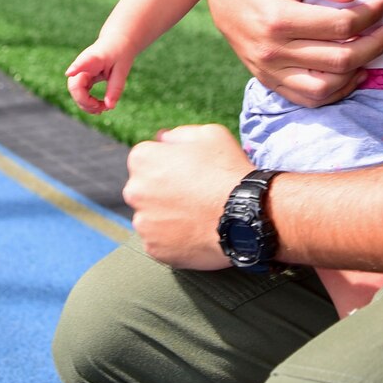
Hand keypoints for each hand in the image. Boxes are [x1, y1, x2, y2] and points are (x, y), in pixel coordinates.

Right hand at [65, 45, 131, 113]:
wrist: (116, 42)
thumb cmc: (119, 53)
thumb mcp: (122, 70)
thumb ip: (115, 88)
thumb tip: (110, 107)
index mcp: (93, 58)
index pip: (82, 63)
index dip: (75, 68)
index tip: (69, 72)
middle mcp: (82, 65)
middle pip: (75, 87)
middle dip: (85, 102)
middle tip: (102, 109)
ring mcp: (80, 72)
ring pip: (76, 93)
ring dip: (87, 105)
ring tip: (103, 109)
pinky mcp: (82, 78)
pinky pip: (81, 93)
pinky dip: (89, 102)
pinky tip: (99, 107)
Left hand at [124, 124, 252, 268]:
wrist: (247, 216)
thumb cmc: (228, 172)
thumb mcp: (209, 134)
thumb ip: (178, 135)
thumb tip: (163, 139)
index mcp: (142, 159)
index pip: (145, 160)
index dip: (169, 165)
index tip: (187, 173)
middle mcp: (135, 190)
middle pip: (144, 190)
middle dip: (163, 192)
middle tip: (193, 196)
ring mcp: (143, 222)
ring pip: (151, 217)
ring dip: (167, 217)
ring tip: (196, 217)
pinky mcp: (154, 248)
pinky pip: (160, 242)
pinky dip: (173, 239)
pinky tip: (195, 233)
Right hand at [206, 0, 382, 107]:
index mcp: (277, 17)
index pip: (339, 25)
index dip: (370, 15)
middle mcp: (272, 50)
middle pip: (339, 59)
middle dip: (374, 44)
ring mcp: (269, 71)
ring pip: (326, 86)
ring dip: (358, 71)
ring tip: (371, 51)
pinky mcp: (270, 81)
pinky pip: (310, 99)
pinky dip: (337, 91)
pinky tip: (353, 72)